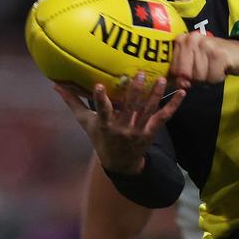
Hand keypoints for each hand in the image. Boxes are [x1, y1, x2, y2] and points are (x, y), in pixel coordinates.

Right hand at [54, 72, 185, 174]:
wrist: (121, 164)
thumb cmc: (100, 138)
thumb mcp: (86, 122)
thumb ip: (73, 103)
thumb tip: (55, 85)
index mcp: (106, 125)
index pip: (102, 110)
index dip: (101, 99)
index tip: (100, 85)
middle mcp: (123, 128)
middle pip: (130, 108)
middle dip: (135, 92)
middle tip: (140, 74)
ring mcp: (139, 130)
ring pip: (148, 111)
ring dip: (155, 95)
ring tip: (161, 79)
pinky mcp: (151, 132)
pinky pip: (164, 117)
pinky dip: (174, 105)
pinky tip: (183, 93)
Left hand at [170, 33, 238, 88]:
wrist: (238, 52)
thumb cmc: (212, 58)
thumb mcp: (193, 62)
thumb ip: (182, 73)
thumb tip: (181, 84)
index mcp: (182, 40)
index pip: (173, 69)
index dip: (182, 78)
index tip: (192, 74)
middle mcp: (192, 39)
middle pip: (185, 74)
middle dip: (195, 79)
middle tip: (205, 71)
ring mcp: (205, 45)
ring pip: (198, 77)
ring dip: (208, 79)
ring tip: (213, 69)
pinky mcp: (218, 54)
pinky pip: (212, 78)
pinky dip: (217, 78)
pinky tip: (221, 69)